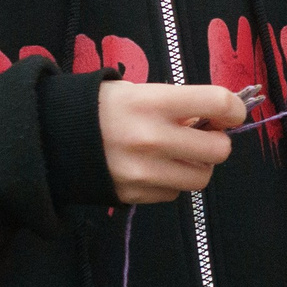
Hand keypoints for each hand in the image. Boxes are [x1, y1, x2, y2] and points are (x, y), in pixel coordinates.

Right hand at [99, 82, 244, 204]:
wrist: (51, 137)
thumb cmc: (103, 107)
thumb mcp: (139, 91)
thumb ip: (179, 104)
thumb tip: (217, 120)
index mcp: (153, 102)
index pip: (218, 103)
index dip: (234, 109)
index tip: (230, 113)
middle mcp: (152, 138)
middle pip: (218, 150)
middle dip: (217, 142)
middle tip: (203, 136)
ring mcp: (143, 171)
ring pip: (201, 178)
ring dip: (197, 166)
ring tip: (178, 154)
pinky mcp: (134, 195)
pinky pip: (174, 193)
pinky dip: (172, 181)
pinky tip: (154, 168)